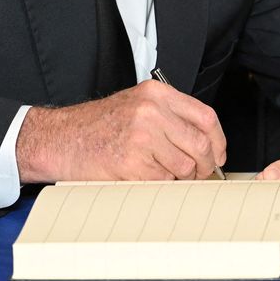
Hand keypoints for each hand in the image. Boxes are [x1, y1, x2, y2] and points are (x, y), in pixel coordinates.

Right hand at [16, 80, 226, 182]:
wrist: (61, 139)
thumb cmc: (96, 126)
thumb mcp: (136, 105)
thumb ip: (170, 116)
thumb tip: (206, 143)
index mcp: (155, 94)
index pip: (206, 117)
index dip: (218, 141)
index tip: (218, 155)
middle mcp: (151, 111)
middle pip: (200, 145)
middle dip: (204, 166)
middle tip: (197, 174)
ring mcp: (142, 137)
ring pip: (185, 168)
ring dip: (180, 178)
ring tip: (161, 173)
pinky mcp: (132, 162)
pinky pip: (164, 182)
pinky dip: (159, 186)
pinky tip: (144, 176)